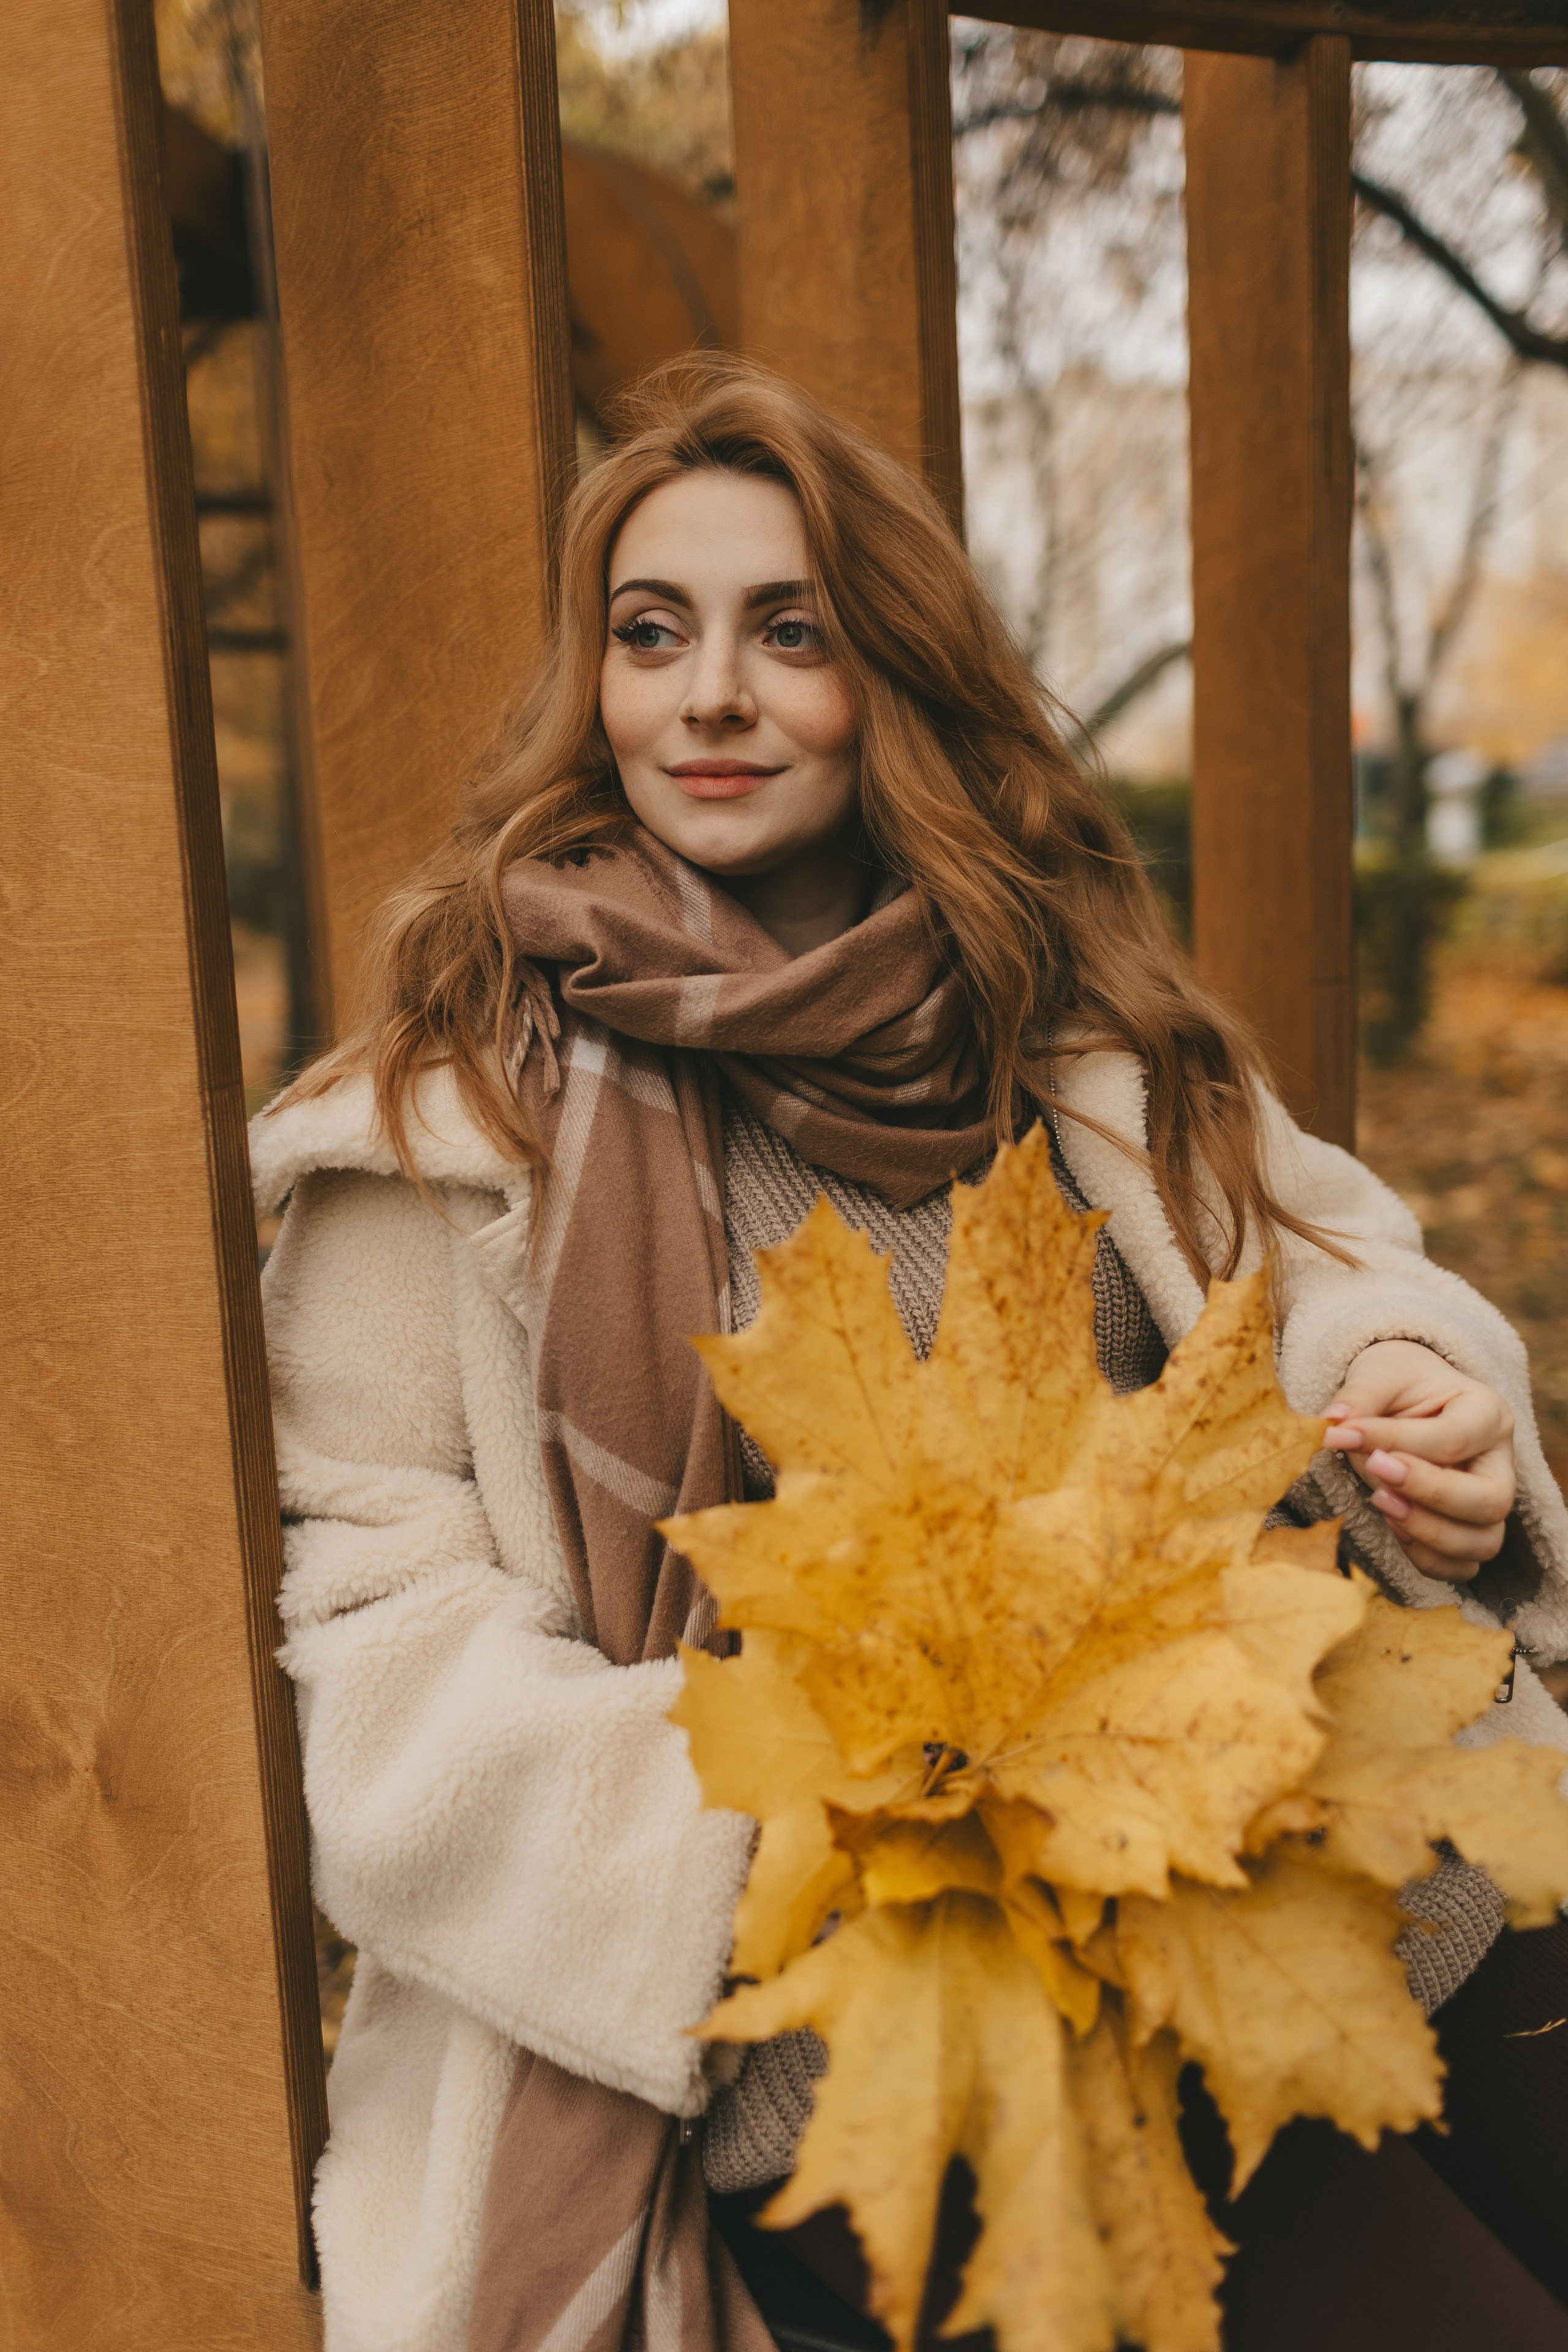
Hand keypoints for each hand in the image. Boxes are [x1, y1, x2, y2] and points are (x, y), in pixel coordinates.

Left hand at [1322, 1340, 1514, 1584]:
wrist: (1409, 1398)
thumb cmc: (1398, 1383)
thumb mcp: (1380, 1374)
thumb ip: (1360, 1397)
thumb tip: (1334, 1423)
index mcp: (1487, 1412)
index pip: (1452, 1439)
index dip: (1394, 1440)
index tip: (1342, 1435)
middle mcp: (1499, 1462)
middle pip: (1489, 1501)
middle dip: (1428, 1494)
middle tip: (1373, 1469)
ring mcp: (1490, 1501)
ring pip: (1484, 1542)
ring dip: (1427, 1533)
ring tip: (1379, 1501)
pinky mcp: (1471, 1531)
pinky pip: (1463, 1567)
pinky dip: (1427, 1558)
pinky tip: (1392, 1526)